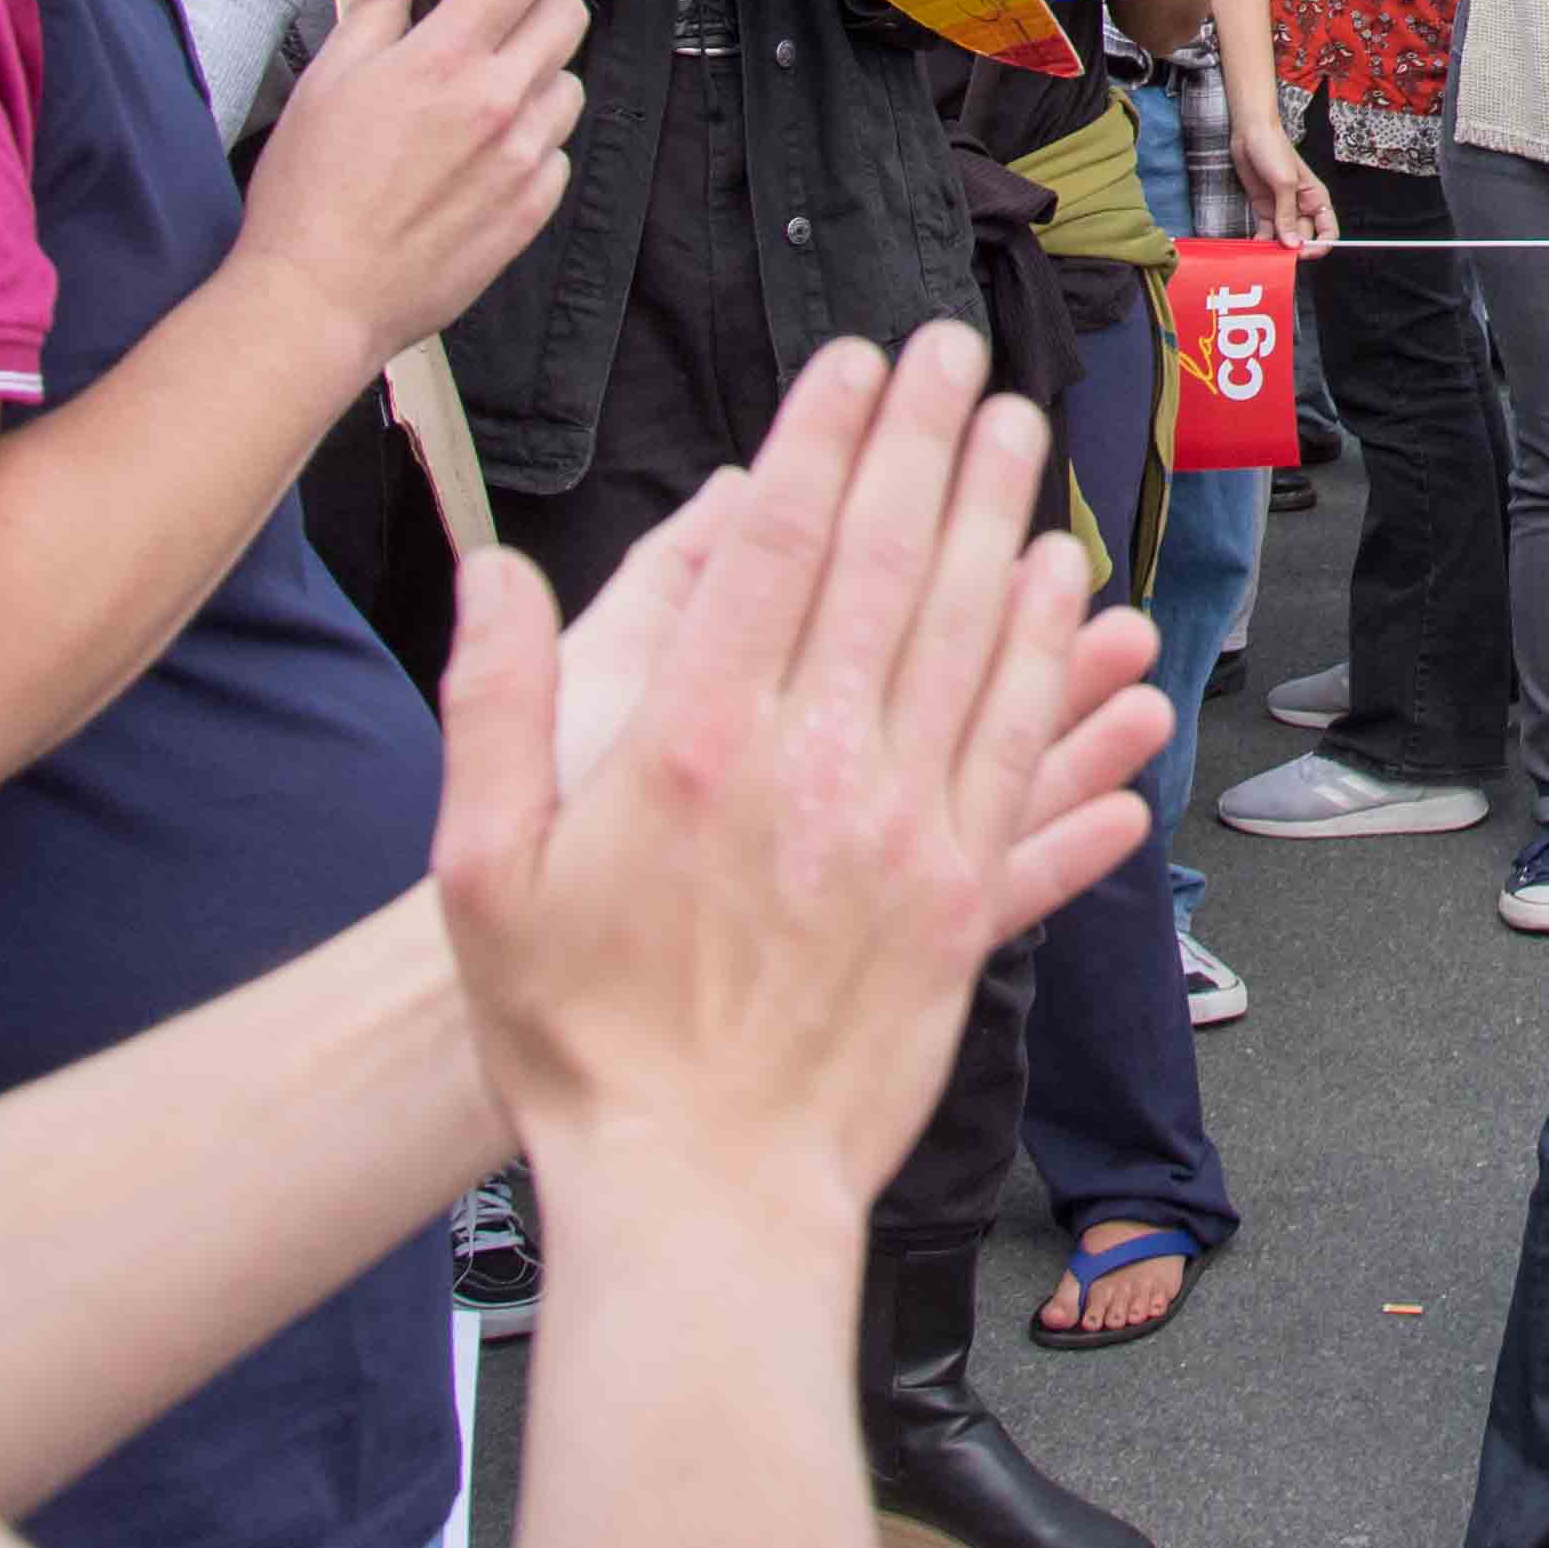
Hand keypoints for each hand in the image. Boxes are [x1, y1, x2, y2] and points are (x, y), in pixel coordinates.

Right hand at [241, 0, 591, 371]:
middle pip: (568, 15)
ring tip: (477, 106)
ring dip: (537, 81)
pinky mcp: (535, 208)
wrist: (320, 296)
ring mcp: (524, 158)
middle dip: (537, 8)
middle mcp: (498, 101)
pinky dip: (532, 146)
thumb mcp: (332, 75)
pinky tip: (481, 162)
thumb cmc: (310, 189)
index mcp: (445, 57)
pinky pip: (560, 152)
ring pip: (571, 84)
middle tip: (493, 31)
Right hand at [428, 327, 1169, 1238]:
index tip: (855, 363)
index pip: (774, 550)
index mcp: (692, 748)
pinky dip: (1048, 658)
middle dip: (926, 443)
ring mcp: (899, 832)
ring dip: (999, 521)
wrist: (694, 1192)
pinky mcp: (962, 899)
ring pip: (970, 638)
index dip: (822, 440)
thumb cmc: (578, 1041)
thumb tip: (494, 576)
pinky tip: (1066, 592)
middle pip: (888, 566)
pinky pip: (1019, 747)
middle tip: (961, 355)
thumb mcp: (483, 874)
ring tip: (1019, 434)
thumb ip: (492, 711)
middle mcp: (810, 769)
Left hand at [1232, 117, 1339, 253]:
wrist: (1249, 133)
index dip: (1319, 245)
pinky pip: (1266, 231)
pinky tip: (1255, 246)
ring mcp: (1281, 209)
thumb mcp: (1284, 182)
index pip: (1327, 231)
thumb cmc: (1273, 148)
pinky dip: (1262, 241)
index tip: (1303, 253)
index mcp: (1315, 199)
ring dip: (1276, 248)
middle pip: (1304, 238)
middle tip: (1280, 257)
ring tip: (1264, 255)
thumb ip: (1287, 215)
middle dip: (1293, 250)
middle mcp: (1301, 207)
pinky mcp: (1264, 208)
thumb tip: (1292, 243)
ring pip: (1284, 238)